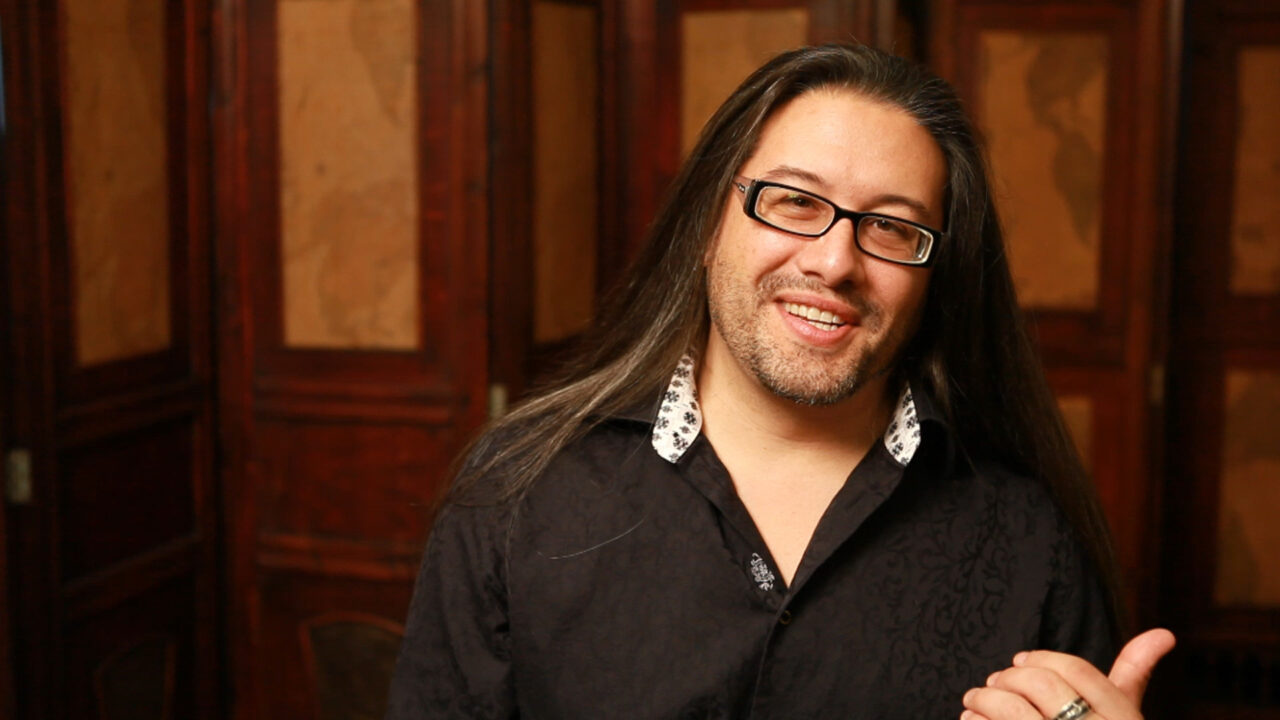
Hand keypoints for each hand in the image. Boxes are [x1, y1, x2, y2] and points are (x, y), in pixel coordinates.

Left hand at [960, 628, 1175, 719]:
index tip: (1019, 660)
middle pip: (1039, 683)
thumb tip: (1163, 632)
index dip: (1041, 658)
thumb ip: (1134, 677)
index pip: (1077, 670)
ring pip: (1009, 707)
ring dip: (982, 698)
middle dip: (1007, 677)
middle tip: (992, 681)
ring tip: (974, 701)